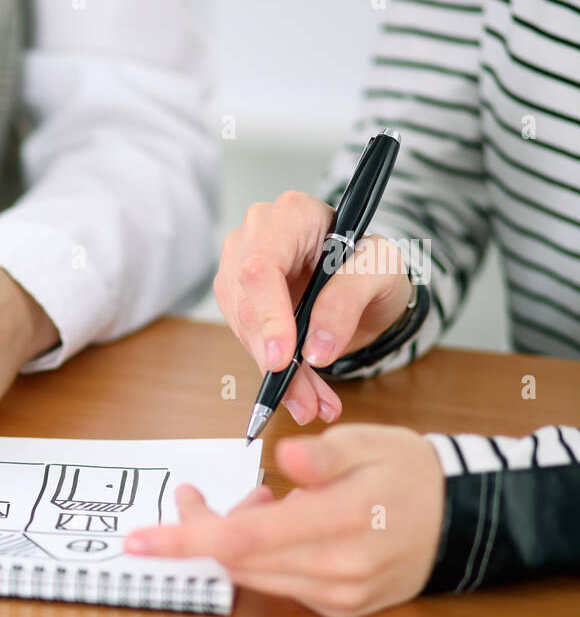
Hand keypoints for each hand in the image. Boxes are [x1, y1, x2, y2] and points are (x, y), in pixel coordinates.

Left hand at [124, 424, 444, 616]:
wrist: (463, 519)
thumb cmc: (408, 472)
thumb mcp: (371, 443)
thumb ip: (324, 454)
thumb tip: (287, 459)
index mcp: (340, 522)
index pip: (243, 539)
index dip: (185, 539)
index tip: (138, 540)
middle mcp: (337, 570)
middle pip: (237, 558)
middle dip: (200, 528)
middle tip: (194, 495)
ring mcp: (339, 596)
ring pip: (254, 573)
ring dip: (232, 539)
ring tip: (256, 502)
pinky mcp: (341, 609)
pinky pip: (279, 583)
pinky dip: (262, 555)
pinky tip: (281, 523)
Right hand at [214, 191, 411, 425]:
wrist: (365, 282)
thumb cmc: (372, 264)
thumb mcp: (381, 272)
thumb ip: (349, 301)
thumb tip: (314, 350)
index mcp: (291, 214)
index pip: (262, 267)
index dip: (268, 316)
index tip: (283, 360)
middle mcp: (255, 234)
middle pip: (248, 304)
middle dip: (275, 359)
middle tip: (306, 401)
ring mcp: (238, 264)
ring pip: (242, 329)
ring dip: (275, 374)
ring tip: (311, 401)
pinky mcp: (236, 296)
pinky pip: (245, 340)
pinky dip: (273, 372)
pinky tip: (300, 389)